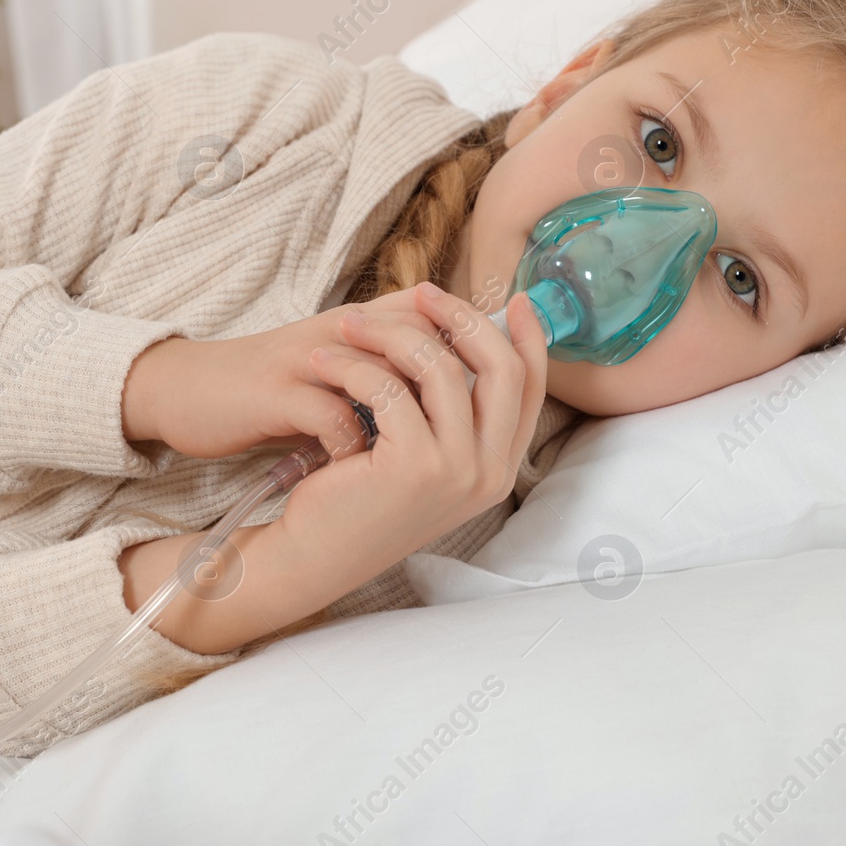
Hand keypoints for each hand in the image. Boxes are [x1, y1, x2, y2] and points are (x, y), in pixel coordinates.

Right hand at [122, 286, 442, 459]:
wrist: (188, 391)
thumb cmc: (270, 388)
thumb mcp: (332, 369)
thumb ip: (385, 368)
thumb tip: (452, 391)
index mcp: (358, 323)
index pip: (434, 318)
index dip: (469, 354)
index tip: (487, 403)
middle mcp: (339, 331)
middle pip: (422, 340)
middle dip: (448, 394)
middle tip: (461, 441)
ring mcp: (309, 359)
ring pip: (385, 376)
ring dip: (405, 424)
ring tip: (417, 463)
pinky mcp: (277, 393)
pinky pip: (335, 416)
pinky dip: (354, 448)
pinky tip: (358, 470)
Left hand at [267, 281, 549, 587]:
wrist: (315, 553)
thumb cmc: (360, 496)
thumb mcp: (422, 454)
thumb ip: (452, 411)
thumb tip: (462, 332)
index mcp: (499, 469)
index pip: (531, 388)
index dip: (529, 337)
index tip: (512, 298)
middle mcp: (489, 474)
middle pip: (499, 367)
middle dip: (461, 318)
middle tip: (421, 292)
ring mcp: (457, 472)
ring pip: (440, 368)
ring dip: (391, 332)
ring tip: (351, 324)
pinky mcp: (414, 467)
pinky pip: (389, 388)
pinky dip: (353, 365)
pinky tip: (325, 361)